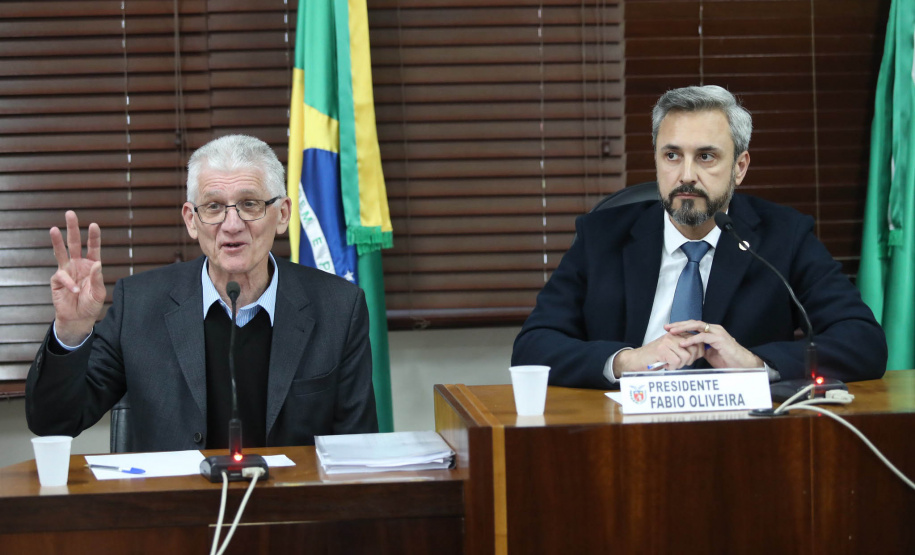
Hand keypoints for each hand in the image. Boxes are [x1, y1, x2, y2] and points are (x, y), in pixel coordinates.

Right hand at [50, 210, 105, 345]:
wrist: (79, 318)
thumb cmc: (91, 304)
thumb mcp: (99, 292)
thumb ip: (98, 278)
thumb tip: (96, 263)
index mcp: (92, 265)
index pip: (93, 248)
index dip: (93, 237)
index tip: (94, 225)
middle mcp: (79, 264)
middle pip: (74, 243)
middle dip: (72, 229)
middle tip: (69, 214)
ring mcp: (67, 271)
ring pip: (61, 252)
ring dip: (57, 241)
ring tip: (53, 229)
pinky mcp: (58, 280)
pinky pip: (62, 276)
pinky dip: (69, 283)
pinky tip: (74, 290)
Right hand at [613, 332, 704, 376]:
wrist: (635, 360)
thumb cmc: (654, 357)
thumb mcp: (671, 349)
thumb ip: (684, 348)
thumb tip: (701, 351)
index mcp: (676, 334)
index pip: (697, 341)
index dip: (697, 353)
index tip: (689, 359)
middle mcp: (672, 335)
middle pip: (694, 349)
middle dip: (690, 360)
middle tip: (679, 363)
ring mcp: (667, 342)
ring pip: (686, 356)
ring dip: (680, 365)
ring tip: (670, 364)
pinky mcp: (662, 349)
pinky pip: (676, 362)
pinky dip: (672, 367)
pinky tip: (665, 365)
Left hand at [666, 319, 763, 368]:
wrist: (741, 364)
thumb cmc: (726, 359)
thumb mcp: (708, 353)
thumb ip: (698, 348)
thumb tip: (685, 349)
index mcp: (710, 331)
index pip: (692, 325)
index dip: (680, 326)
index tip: (668, 329)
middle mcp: (714, 329)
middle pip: (693, 322)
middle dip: (678, 324)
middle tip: (667, 327)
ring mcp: (717, 332)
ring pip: (697, 326)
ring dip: (683, 328)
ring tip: (672, 332)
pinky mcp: (720, 338)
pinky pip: (703, 337)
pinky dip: (692, 339)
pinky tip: (683, 343)